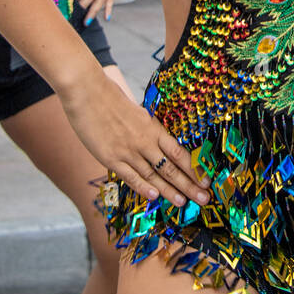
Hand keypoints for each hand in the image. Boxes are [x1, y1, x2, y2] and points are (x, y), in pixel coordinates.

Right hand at [60, 70, 211, 207]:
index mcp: (153, 127)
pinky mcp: (110, 157)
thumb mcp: (136, 112)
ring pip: (153, 175)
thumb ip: (146, 128)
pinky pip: (130, 176)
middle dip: (189, 185)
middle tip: (204, 199)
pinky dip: (143, 187)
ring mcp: (128, 150)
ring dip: (169, 191)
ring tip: (183, 202)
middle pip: (171, 167)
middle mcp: (144, 141)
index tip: (206, 179)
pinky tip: (154, 196)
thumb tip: (156, 139)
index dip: (193, 168)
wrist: (86, 91)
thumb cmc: (109, 97)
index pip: (179, 152)